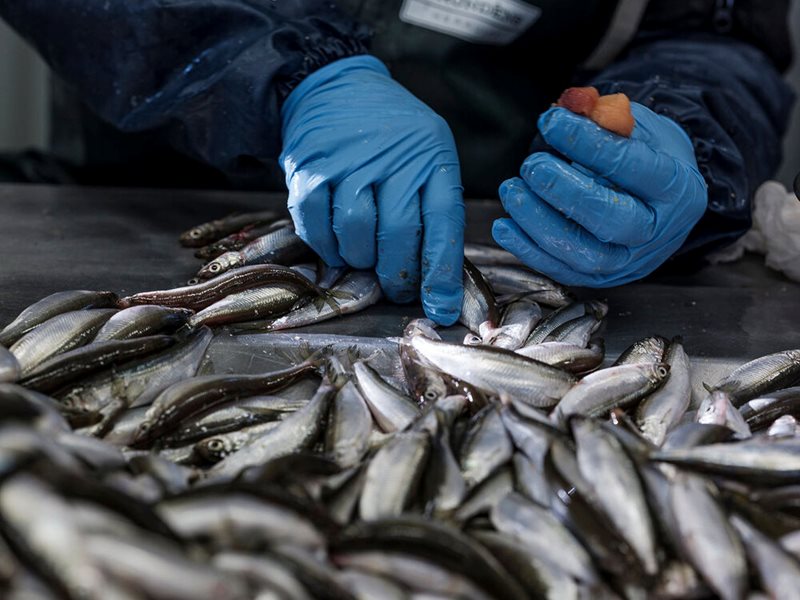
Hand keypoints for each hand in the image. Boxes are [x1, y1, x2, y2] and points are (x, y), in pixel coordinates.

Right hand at [280, 55, 463, 324]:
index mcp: (431, 158)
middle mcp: (392, 158)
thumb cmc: (393, 135)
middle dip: (398, 276)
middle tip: (397, 288)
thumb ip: (433, 209)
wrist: (338, 86)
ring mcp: (347, 163)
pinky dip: (326, 246)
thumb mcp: (429, 156)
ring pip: (355, 235)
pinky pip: (315, 227)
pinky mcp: (308, 169)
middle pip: (398, 236)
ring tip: (365, 257)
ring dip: (360, 260)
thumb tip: (437, 281)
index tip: (441, 310)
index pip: (442, 225)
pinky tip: (336, 244)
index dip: (441, 274)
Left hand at [492, 103, 707, 285]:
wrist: (660, 201)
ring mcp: (628, 260)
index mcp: (675, 187)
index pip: (633, 166)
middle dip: (564, 191)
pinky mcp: (600, 277)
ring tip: (513, 190)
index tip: (552, 122)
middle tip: (532, 166)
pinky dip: (528, 250)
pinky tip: (505, 226)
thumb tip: (569, 107)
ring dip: (539, 223)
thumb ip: (606, 117)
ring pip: (584, 253)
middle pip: (611, 218)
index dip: (588, 144)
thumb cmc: (647, 158)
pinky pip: (562, 270)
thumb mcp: (638, 128)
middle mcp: (657, 230)